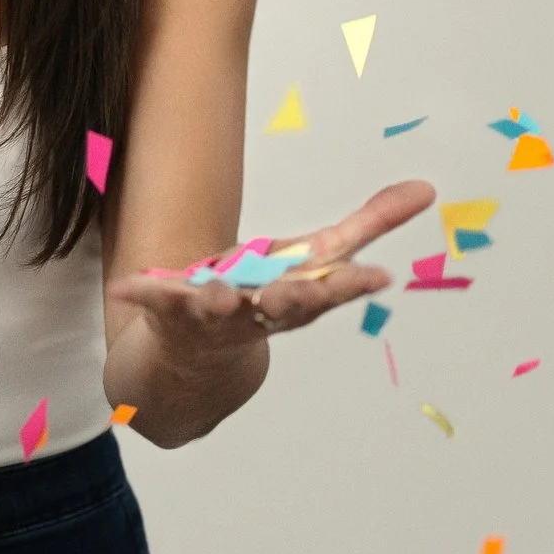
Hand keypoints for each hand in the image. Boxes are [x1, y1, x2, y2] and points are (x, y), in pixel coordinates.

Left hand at [106, 179, 434, 350]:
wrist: (198, 365)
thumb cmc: (265, 298)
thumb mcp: (318, 257)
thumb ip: (370, 224)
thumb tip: (427, 188)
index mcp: (298, 297)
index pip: (330, 293)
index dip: (351, 286)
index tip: (378, 278)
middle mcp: (259, 313)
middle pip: (279, 310)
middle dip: (291, 301)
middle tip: (299, 294)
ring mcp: (214, 318)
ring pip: (218, 311)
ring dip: (217, 303)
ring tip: (215, 293)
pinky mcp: (171, 314)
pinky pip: (156, 303)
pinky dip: (142, 294)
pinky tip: (126, 285)